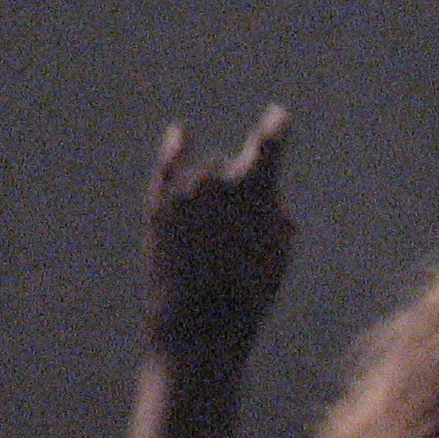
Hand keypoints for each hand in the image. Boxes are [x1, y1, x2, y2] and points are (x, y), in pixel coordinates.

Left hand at [146, 105, 292, 347]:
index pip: (268, 146)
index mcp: (256, 190)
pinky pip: (169, 166)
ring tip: (213, 244)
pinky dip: (176, 149)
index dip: (275, 128)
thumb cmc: (248, 293)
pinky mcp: (160, 202)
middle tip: (241, 232)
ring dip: (213, 198)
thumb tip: (268, 196)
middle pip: (236, 172)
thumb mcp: (278, 255)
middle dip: (244, 194)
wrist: (200, 323)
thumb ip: (274, 214)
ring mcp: (186, 188)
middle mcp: (218, 179)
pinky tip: (180, 134)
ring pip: (206, 178)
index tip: (278, 114)